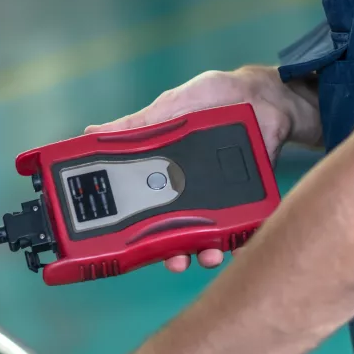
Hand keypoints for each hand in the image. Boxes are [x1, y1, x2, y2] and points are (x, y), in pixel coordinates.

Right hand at [85, 66, 319, 272]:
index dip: (141, 233)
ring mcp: (221, 199)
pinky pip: (245, 227)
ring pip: (211, 237)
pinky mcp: (250, 198)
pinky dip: (242, 241)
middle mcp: (192, 194)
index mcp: (168, 177)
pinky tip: (239, 249)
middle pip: (180, 234)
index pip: (150, 212)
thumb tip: (91, 132)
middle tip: (175, 260)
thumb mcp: (169, 108)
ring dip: (207, 252)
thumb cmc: (214, 96)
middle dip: (176, 253)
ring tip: (210, 255)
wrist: (263, 94)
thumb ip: (136, 125)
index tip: (130, 248)